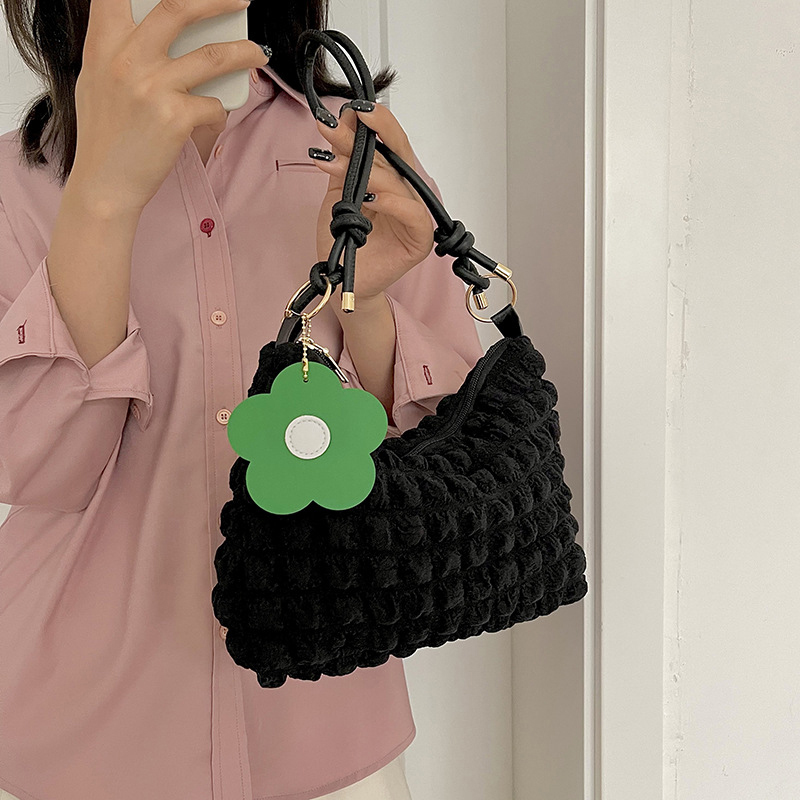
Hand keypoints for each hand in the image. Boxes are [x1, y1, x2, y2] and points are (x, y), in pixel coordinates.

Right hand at [71, 0, 268, 215]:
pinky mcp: (176, 117)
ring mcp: (153, 87)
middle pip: (178, 8)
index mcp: (103, 45)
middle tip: (239, 1)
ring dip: (244, 52)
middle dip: (217, 0)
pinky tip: (213, 118)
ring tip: (257, 53)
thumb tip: (149, 32)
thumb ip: (118, 51)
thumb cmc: (104, 137)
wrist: (105, 183)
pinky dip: (219, 112)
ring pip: (213, 56)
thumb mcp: (96, 80)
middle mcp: (127, 60)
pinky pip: (214, 105)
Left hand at [310, 101, 434, 310]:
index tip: (350, 109)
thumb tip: (345, 119)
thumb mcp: (338, 190)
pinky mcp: (419, 240)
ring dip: (368, 167)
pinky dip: (393, 202)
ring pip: (399, 182)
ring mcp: (415, 215)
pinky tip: (371, 196)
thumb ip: (344, 159)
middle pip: (400, 154)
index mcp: (392, 179)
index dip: (375, 124)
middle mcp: (406, 193)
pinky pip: (412, 214)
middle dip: (376, 132)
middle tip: (352, 116)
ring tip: (335, 160)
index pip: (389, 144)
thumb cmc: (344, 239)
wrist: (341, 278)